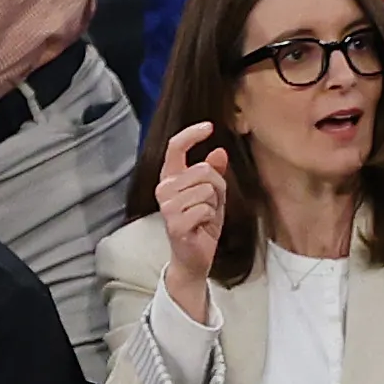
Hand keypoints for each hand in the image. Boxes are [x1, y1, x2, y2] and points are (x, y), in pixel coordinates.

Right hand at [156, 120, 229, 320]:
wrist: (194, 256)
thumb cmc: (202, 224)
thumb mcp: (213, 195)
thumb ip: (215, 173)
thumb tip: (220, 151)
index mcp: (170, 177)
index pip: (176, 148)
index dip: (192, 134)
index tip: (209, 126)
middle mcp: (164, 188)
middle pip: (203, 170)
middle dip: (217, 187)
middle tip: (211, 205)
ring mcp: (167, 205)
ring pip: (207, 190)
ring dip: (214, 205)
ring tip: (205, 217)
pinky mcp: (175, 223)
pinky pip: (206, 209)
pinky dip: (211, 218)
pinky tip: (202, 227)